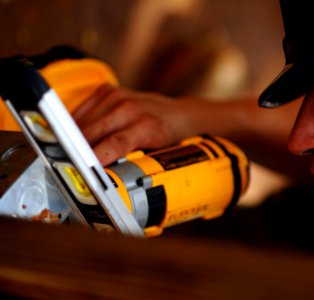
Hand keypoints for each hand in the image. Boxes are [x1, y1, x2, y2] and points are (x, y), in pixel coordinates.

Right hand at [73, 84, 201, 165]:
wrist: (178, 114)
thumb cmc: (167, 136)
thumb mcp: (155, 154)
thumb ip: (132, 162)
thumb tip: (106, 176)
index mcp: (146, 125)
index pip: (115, 143)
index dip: (95, 157)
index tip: (82, 169)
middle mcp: (130, 108)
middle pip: (92, 132)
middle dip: (77, 150)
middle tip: (68, 166)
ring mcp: (117, 96)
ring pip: (83, 121)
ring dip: (74, 138)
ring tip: (70, 153)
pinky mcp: (107, 90)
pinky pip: (82, 110)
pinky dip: (76, 125)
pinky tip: (77, 136)